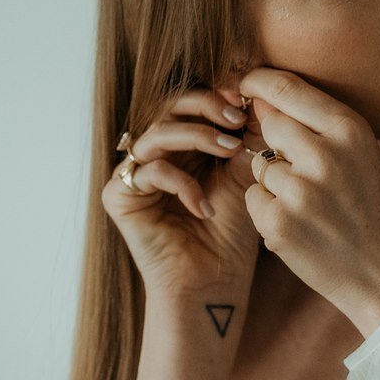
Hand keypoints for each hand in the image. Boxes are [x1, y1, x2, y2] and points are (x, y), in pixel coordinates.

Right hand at [104, 88, 260, 295]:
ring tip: (230, 151)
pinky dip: (182, 184)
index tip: (249, 100)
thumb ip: (248, 136)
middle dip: (207, 106)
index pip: (193, 104)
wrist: (215, 284)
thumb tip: (260, 95)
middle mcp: (156, 154)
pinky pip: (148, 170)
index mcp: (185, 146)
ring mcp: (135, 174)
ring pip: (158, 132)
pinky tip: (205, 208)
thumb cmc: (232, 234)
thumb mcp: (245, 174)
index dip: (219, 95)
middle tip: (237, 118)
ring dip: (198, 136)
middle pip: (170, 107)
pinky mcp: (118, 196)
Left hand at [228, 67, 379, 331]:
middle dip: (277, 145)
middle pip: (270, 125)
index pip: (285, 87)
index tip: (244, 85)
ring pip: (260, 165)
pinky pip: (254, 198)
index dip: (256, 81)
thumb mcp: (359, 154)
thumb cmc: (370, 208)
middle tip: (306, 173)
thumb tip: (260, 96)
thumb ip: (315, 124)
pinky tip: (300, 226)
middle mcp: (325, 155)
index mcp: (349, 130)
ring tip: (311, 207)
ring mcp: (300, 191)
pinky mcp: (279, 223)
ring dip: (275, 183)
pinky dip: (269, 212)